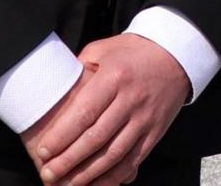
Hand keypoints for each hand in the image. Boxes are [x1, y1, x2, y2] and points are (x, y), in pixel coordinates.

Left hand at [22, 34, 188, 185]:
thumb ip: (80, 68)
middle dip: (69, 160)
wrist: (177, 55)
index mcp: (114, 77)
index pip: (84, 113)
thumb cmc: (135, 51)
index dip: (62, 136)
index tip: (43, 151)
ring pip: (114, 153)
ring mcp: (145, 118)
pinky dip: (114, 176)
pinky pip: (133, 159)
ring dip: (88, 173)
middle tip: (48, 174)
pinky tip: (97, 184)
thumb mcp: (104, 49)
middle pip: (96, 138)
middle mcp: (131, 100)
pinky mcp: (155, 132)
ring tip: (66, 184)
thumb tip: (56, 87)